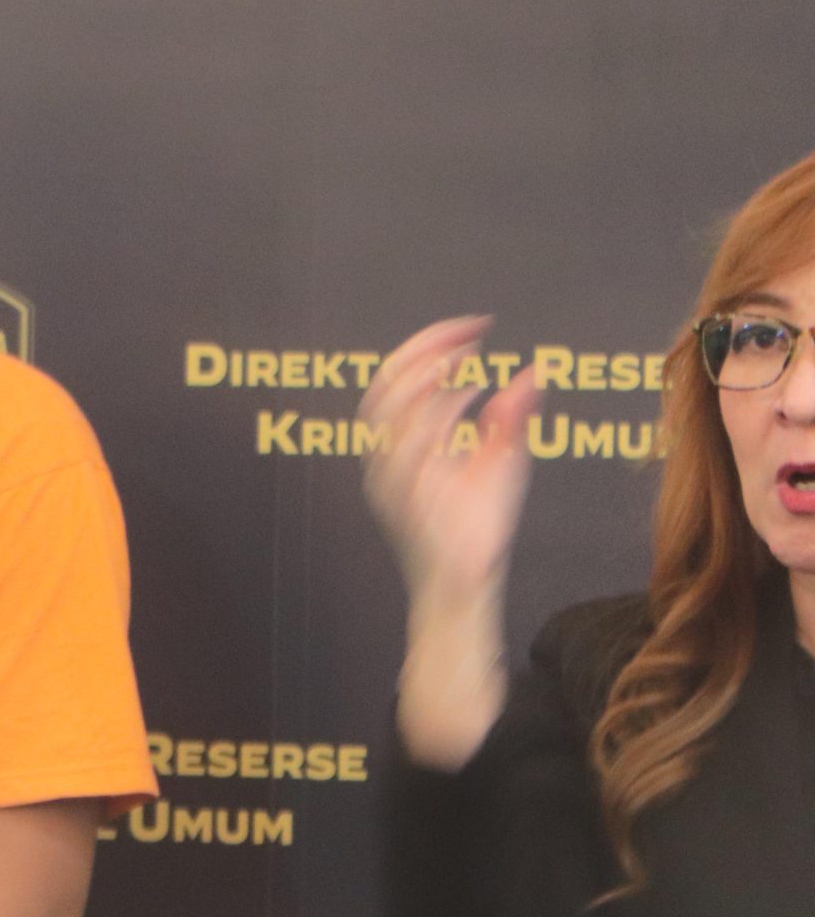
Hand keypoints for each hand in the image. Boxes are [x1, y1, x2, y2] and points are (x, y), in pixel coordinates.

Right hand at [359, 315, 541, 605]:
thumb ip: (509, 420)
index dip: (428, 346)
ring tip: (466, 358)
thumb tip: (531, 373)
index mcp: (395, 449)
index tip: (473, 327)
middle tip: (469, 335)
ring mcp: (393, 482)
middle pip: (384, 387)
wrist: (464, 589)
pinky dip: (440, 410)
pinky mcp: (409, 500)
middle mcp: (385, 462)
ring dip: (428, 376)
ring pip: (391, 411)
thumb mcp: (499, 465)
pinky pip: (412, 445)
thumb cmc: (476, 532)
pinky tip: (473, 394)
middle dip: (425, 351)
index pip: (394, 382)